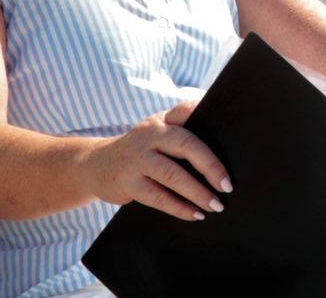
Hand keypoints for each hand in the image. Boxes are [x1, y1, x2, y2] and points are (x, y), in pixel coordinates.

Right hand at [87, 101, 230, 220]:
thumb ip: (183, 133)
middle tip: (228, 185)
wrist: (95, 164)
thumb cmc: (141, 150)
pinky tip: (195, 214)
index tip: (230, 125)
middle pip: (186, 145)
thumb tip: (226, 146)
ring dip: (198, 192)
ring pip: (173, 175)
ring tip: (216, 205)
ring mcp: (137, 158)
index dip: (206, 112)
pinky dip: (180, 208)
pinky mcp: (128, 182)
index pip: (186, 110)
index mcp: (162, 120)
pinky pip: (158, 197)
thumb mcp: (158, 133)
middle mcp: (150, 135)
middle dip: (211, 166)